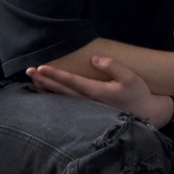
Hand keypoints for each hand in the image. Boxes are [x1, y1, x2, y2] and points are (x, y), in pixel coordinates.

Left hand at [27, 55, 165, 124]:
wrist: (144, 115)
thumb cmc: (137, 94)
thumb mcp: (131, 77)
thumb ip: (113, 66)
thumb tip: (94, 58)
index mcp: (96, 91)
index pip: (70, 81)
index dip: (55, 74)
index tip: (40, 68)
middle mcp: (87, 101)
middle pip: (61, 90)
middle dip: (44, 80)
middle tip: (28, 71)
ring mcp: (86, 108)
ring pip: (61, 98)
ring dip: (46, 90)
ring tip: (31, 82)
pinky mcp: (87, 110)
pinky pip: (66, 103)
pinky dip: (54, 98)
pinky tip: (46, 95)